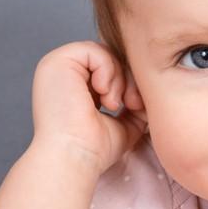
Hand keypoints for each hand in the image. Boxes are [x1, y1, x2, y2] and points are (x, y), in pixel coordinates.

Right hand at [31, 41, 146, 174]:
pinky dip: (108, 71)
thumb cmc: (96, 147)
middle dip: (129, 79)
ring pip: (106, 53)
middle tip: (132, 104)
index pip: (112, 68)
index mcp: (74, 84)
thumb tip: (150, 89)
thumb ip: (134, 103)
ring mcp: (57, 65)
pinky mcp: (57, 61)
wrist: (76, 157)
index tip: (136, 106)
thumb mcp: (125, 121)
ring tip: (115, 104)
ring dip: (120, 78)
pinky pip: (95, 51)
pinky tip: (104, 95)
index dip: (130, 82)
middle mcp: (63, 72)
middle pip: (111, 58)